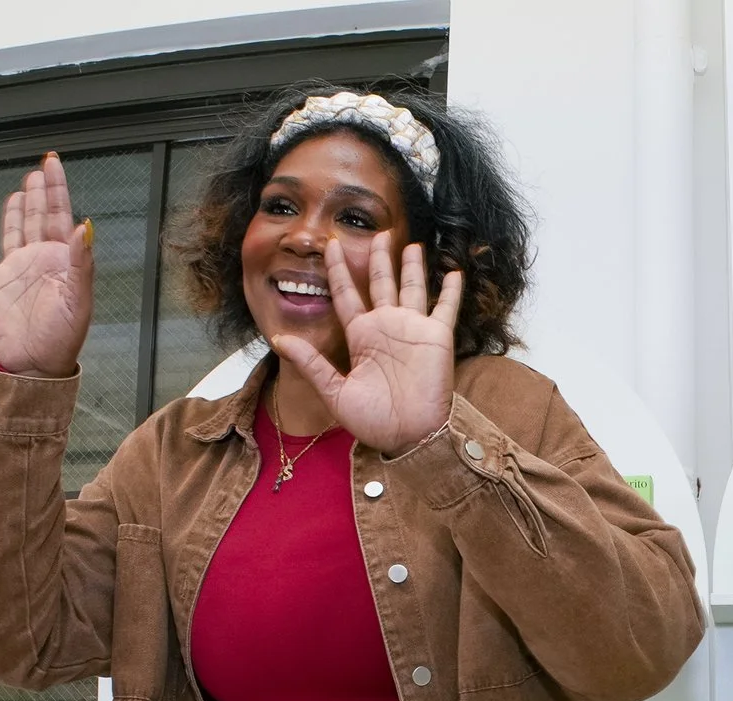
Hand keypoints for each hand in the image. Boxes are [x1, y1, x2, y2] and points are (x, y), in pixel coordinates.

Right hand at [0, 155, 94, 378]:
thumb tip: (84, 226)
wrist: (35, 365)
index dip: (57, 188)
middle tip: (39, 169)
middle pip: (37, 217)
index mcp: (59, 260)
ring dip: (15, 211)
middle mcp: (38, 260)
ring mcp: (14, 272)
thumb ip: (81, 263)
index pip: (59, 215)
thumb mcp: (78, 300)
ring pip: (14, 232)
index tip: (53, 163)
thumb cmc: (63, 338)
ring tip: (21, 190)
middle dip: (39, 192)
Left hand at [273, 233, 463, 457]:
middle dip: (378, 257)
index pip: (346, 295)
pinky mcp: (436, 337)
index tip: (330, 246)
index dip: (338, 270)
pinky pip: (445, 308)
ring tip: (409, 242)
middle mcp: (386, 327)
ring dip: (411, 265)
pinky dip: (450, 290)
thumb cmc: (373, 421)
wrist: (407, 437)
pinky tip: (453, 272)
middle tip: (377, 232)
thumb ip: (311, 363)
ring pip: (411, 287)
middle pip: (380, 282)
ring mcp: (412, 330)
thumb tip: (279, 339)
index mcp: (361, 337)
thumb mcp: (334, 392)